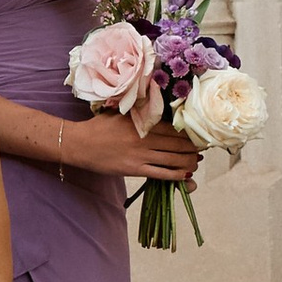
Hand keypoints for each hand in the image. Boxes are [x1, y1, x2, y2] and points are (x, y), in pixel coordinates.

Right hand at [58, 109, 197, 179]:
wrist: (79, 144)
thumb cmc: (99, 126)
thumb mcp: (121, 112)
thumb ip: (140, 111)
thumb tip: (158, 106)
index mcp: (142, 122)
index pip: (174, 128)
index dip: (190, 134)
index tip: (199, 135)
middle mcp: (144, 138)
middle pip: (178, 144)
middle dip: (193, 149)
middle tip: (202, 151)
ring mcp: (140, 155)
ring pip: (173, 160)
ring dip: (189, 162)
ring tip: (196, 163)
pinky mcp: (134, 169)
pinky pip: (161, 174)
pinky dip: (176, 175)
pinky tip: (185, 175)